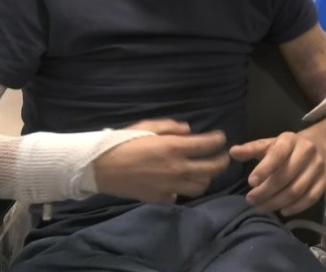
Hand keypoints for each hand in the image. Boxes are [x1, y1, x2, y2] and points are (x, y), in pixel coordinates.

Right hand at [93, 119, 229, 203]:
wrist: (101, 167)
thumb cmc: (124, 142)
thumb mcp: (147, 126)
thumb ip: (171, 127)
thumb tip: (189, 130)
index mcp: (174, 147)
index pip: (208, 145)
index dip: (218, 140)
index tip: (220, 138)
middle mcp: (177, 168)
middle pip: (212, 169)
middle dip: (222, 162)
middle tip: (223, 157)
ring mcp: (170, 185)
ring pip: (200, 186)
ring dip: (205, 178)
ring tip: (204, 172)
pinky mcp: (160, 198)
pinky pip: (179, 195)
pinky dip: (182, 189)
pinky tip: (179, 183)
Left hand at [229, 131, 325, 216]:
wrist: (318, 145)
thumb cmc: (287, 148)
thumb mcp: (269, 144)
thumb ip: (251, 149)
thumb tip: (233, 152)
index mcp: (291, 139)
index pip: (278, 153)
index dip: (265, 169)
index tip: (250, 183)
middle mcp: (307, 151)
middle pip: (287, 176)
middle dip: (266, 191)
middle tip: (251, 201)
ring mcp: (319, 166)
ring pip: (298, 189)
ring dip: (277, 202)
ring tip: (261, 208)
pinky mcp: (325, 179)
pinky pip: (312, 197)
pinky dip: (296, 207)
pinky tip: (282, 211)